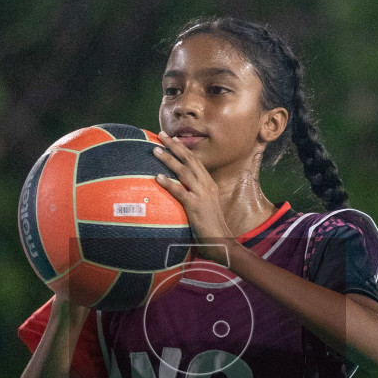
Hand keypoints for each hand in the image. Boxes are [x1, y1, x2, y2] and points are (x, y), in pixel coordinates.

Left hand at [153, 135, 235, 261]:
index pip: (195, 161)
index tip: (172, 139)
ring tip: (155, 150)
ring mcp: (202, 195)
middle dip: (175, 146)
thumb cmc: (211, 227)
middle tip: (161, 135)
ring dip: (169, 159)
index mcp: (209, 184)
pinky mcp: (195, 207)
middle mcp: (207, 186)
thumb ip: (195, 195)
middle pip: (190, 160)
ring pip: (183, 172)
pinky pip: (180, 192)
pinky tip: (157, 177)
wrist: (221, 242)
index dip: (183, 149)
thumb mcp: (205, 206)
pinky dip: (168, 183)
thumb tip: (182, 190)